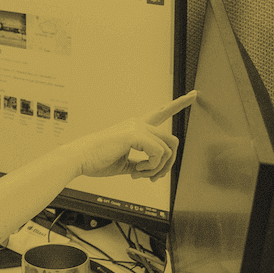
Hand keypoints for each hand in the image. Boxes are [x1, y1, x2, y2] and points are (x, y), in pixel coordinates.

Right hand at [72, 92, 197, 180]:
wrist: (78, 159)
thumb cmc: (95, 160)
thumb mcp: (124, 163)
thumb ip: (140, 163)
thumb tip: (153, 172)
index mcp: (134, 128)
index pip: (161, 112)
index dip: (179, 104)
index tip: (194, 95)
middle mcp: (137, 123)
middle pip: (172, 140)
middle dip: (169, 163)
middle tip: (154, 177)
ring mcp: (136, 127)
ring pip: (167, 150)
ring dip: (157, 168)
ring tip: (140, 174)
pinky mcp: (134, 134)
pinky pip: (158, 153)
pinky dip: (151, 167)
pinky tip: (137, 170)